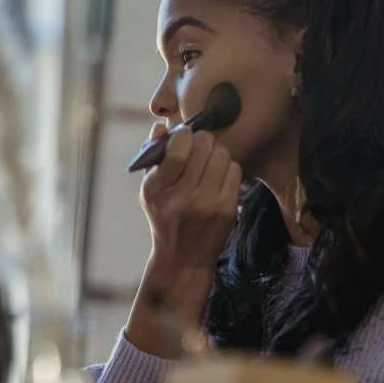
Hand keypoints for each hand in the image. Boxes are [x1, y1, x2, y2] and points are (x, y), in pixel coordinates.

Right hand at [140, 122, 241, 269]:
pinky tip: (218, 175)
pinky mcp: (227, 209)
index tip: (184, 135)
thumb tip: (162, 125)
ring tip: (208, 160)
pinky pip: (235, 170)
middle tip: (199, 145)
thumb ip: (153, 155)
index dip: (184, 135)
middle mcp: (182, 198)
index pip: (178, 150)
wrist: (183, 257)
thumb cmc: (163, 215)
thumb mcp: (149, 189)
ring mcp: (208, 205)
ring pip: (222, 155)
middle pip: (203, 148)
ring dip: (216, 152)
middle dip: (202, 140)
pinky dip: (227, 166)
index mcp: (157, 190)